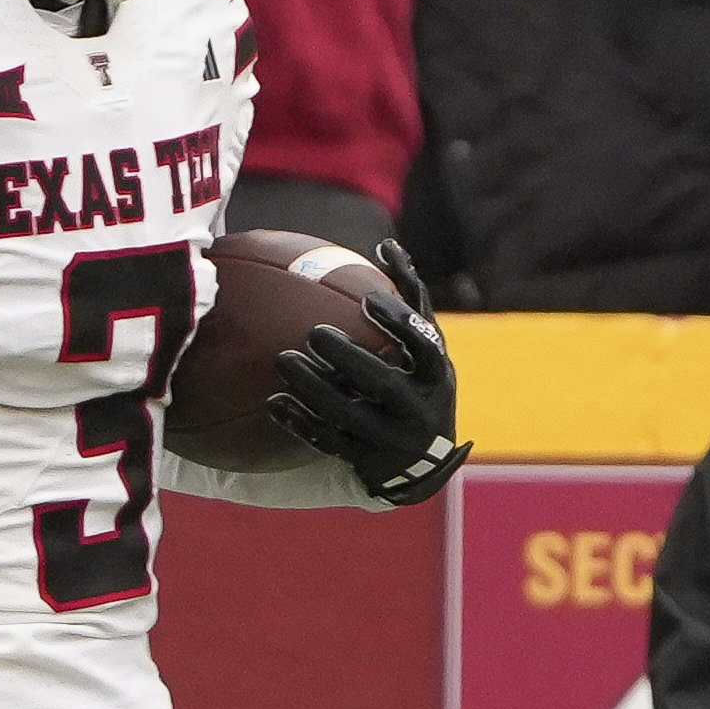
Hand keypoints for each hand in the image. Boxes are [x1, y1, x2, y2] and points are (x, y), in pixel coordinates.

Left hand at [266, 249, 467, 503]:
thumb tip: (387, 245)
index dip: (398, 322)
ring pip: (349, 415)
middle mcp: (418, 411)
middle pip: (382, 383)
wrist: (427, 464)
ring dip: (313, 388)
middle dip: (348, 357)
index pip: (423, 345)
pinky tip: (272, 403)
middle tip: (313, 332)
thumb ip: (410, 303)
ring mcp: (391, 441)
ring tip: (282, 359)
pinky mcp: (366, 463)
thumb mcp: (428, 349)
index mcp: (437, 377)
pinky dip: (300, 423)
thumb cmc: (421, 384)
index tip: (368, 299)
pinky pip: (328, 443)